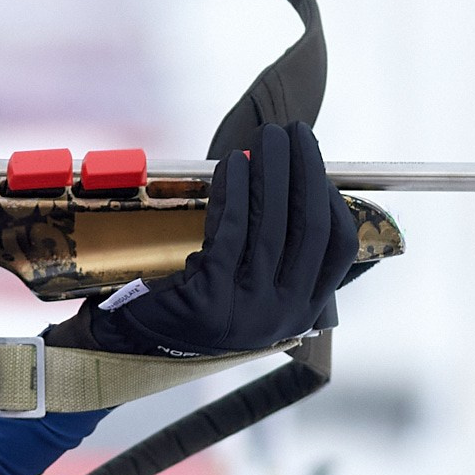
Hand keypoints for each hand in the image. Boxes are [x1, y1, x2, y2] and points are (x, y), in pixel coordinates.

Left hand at [48, 122, 355, 358]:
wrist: (136, 342)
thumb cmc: (197, 301)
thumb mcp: (250, 285)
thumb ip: (278, 249)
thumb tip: (294, 174)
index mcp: (301, 311)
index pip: (338, 249)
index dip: (333, 200)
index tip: (319, 164)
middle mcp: (282, 315)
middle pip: (308, 228)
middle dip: (305, 171)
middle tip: (295, 132)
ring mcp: (247, 310)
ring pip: (271, 224)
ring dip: (271, 170)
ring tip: (267, 137)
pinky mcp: (210, 298)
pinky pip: (231, 230)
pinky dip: (235, 190)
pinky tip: (232, 163)